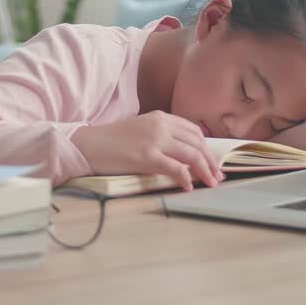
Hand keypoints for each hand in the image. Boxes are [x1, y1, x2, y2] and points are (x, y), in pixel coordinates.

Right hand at [71, 111, 223, 190]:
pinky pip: (175, 168)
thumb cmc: (111, 141)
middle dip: (211, 161)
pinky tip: (188, 187)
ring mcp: (154, 140)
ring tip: (210, 183)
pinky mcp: (147, 156)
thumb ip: (160, 136)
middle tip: (218, 176)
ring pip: (192, 155)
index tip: (212, 162)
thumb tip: (181, 154)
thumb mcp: (140, 130)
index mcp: (160, 117)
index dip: (207, 148)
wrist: (88, 144)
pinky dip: (186, 179)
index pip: (194, 131)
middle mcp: (161, 125)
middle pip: (198, 143)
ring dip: (205, 171)